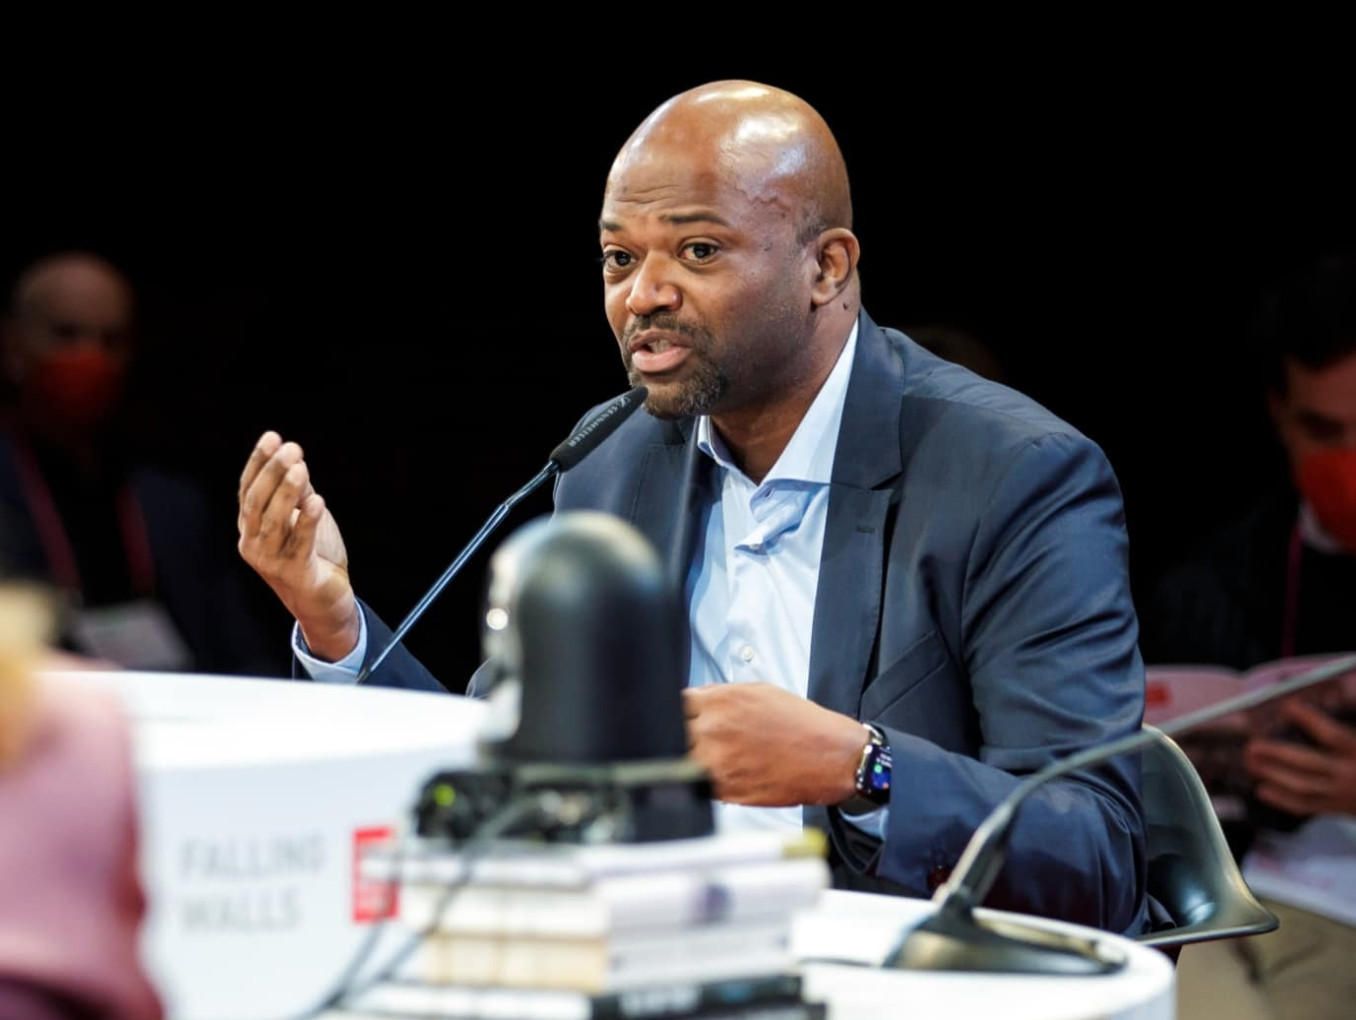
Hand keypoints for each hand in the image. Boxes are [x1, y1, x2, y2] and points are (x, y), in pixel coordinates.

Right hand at [237, 431, 359, 660]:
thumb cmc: (313, 554)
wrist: (324, 599)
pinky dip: (306, 521)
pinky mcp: (293, 573)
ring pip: (274, 522)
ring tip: (300, 468)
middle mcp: (252, 542)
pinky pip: (299, 544)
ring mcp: (269, 560)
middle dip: (273, 472)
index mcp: (250, 526)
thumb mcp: (303, 517)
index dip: (258, 463)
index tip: (272, 437)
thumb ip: (298, 493)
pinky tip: (316, 501)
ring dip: (287, 492)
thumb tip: (295, 463)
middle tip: (291, 448)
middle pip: (257, 502)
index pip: (248, 489)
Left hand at [682, 682, 867, 806]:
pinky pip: (696, 785)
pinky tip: (715, 773)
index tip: (676, 716)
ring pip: (679, 762)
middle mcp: (714, 730)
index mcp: (721, 702)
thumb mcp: (759, 692)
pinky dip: (699, 781)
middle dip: (675, 735)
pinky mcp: (725, 790)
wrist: (831, 757)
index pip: (674, 704)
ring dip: (684, 759)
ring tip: (701, 757)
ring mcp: (717, 763)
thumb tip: (696, 701)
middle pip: (670, 733)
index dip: (673, 711)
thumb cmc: (800, 724)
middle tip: (689, 738)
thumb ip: (721, 695)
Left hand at [1243, 698, 1355, 817]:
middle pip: (1309, 764)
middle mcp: (1350, 774)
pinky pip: (1306, 807)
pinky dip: (1281, 800)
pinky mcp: (1336, 810)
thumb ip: (1341, 732)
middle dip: (1277, 753)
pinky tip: (1262, 790)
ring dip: (1273, 775)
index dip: (1309, 719)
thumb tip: (1308, 705)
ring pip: (1303, 788)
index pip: (1333, 735)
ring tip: (1250, 763)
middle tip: (1253, 745)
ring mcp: (1342, 795)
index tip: (1288, 706)